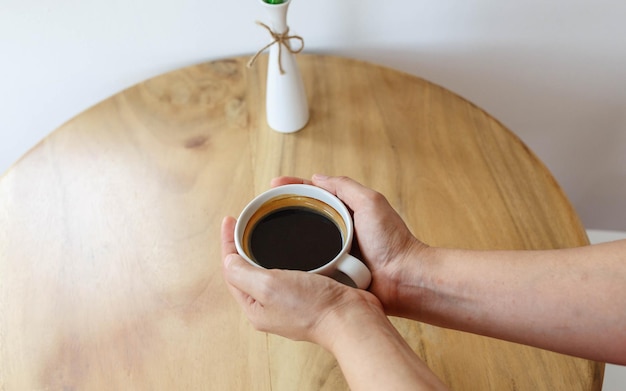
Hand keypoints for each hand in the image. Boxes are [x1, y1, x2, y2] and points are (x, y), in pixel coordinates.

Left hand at [221, 216, 383, 348]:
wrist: (352, 318)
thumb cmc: (313, 307)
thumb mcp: (268, 286)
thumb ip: (242, 273)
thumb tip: (228, 261)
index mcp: (255, 307)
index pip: (232, 270)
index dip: (228, 243)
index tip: (230, 219)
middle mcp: (270, 306)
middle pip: (248, 270)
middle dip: (242, 246)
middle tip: (244, 222)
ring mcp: (290, 301)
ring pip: (269, 270)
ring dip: (263, 250)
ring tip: (263, 230)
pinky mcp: (309, 295)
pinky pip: (291, 271)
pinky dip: (287, 256)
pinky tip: (293, 246)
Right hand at [270, 175, 427, 314]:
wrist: (403, 280)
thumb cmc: (392, 242)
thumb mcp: (370, 203)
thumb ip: (346, 188)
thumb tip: (317, 177)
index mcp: (346, 211)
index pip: (313, 194)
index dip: (292, 188)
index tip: (273, 186)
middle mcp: (338, 229)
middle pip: (304, 215)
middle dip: (282, 211)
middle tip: (261, 209)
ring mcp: (334, 252)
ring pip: (302, 240)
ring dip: (285, 236)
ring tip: (262, 232)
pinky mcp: (332, 272)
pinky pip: (309, 264)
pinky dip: (295, 261)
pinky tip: (279, 260)